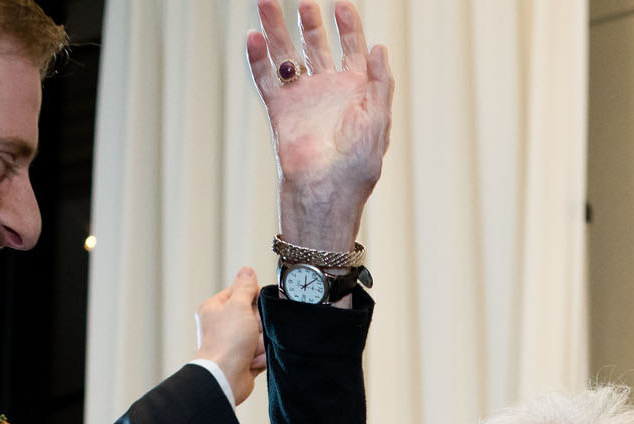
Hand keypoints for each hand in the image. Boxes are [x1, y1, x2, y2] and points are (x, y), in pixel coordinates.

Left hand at [194, 266, 266, 404]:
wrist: (226, 377)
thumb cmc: (226, 343)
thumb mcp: (238, 306)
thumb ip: (245, 287)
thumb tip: (247, 271)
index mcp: (215, 309)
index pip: (240, 293)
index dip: (254, 297)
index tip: (261, 302)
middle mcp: (222, 325)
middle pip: (254, 315)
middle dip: (259, 324)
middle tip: (253, 330)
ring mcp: (233, 343)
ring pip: (260, 334)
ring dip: (261, 342)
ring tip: (251, 349)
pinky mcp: (244, 359)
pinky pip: (262, 352)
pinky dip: (261, 356)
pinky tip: (253, 360)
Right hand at [245, 0, 393, 251]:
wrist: (324, 195)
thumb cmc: (357, 166)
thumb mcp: (378, 122)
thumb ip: (379, 83)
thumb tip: (379, 47)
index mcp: (355, 91)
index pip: (352, 48)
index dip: (348, 25)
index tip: (341, 5)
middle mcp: (327, 90)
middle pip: (316, 45)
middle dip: (310, 22)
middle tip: (304, 3)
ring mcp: (302, 99)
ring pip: (287, 55)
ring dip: (277, 29)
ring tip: (267, 2)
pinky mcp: (280, 110)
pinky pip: (267, 78)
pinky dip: (258, 58)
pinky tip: (253, 37)